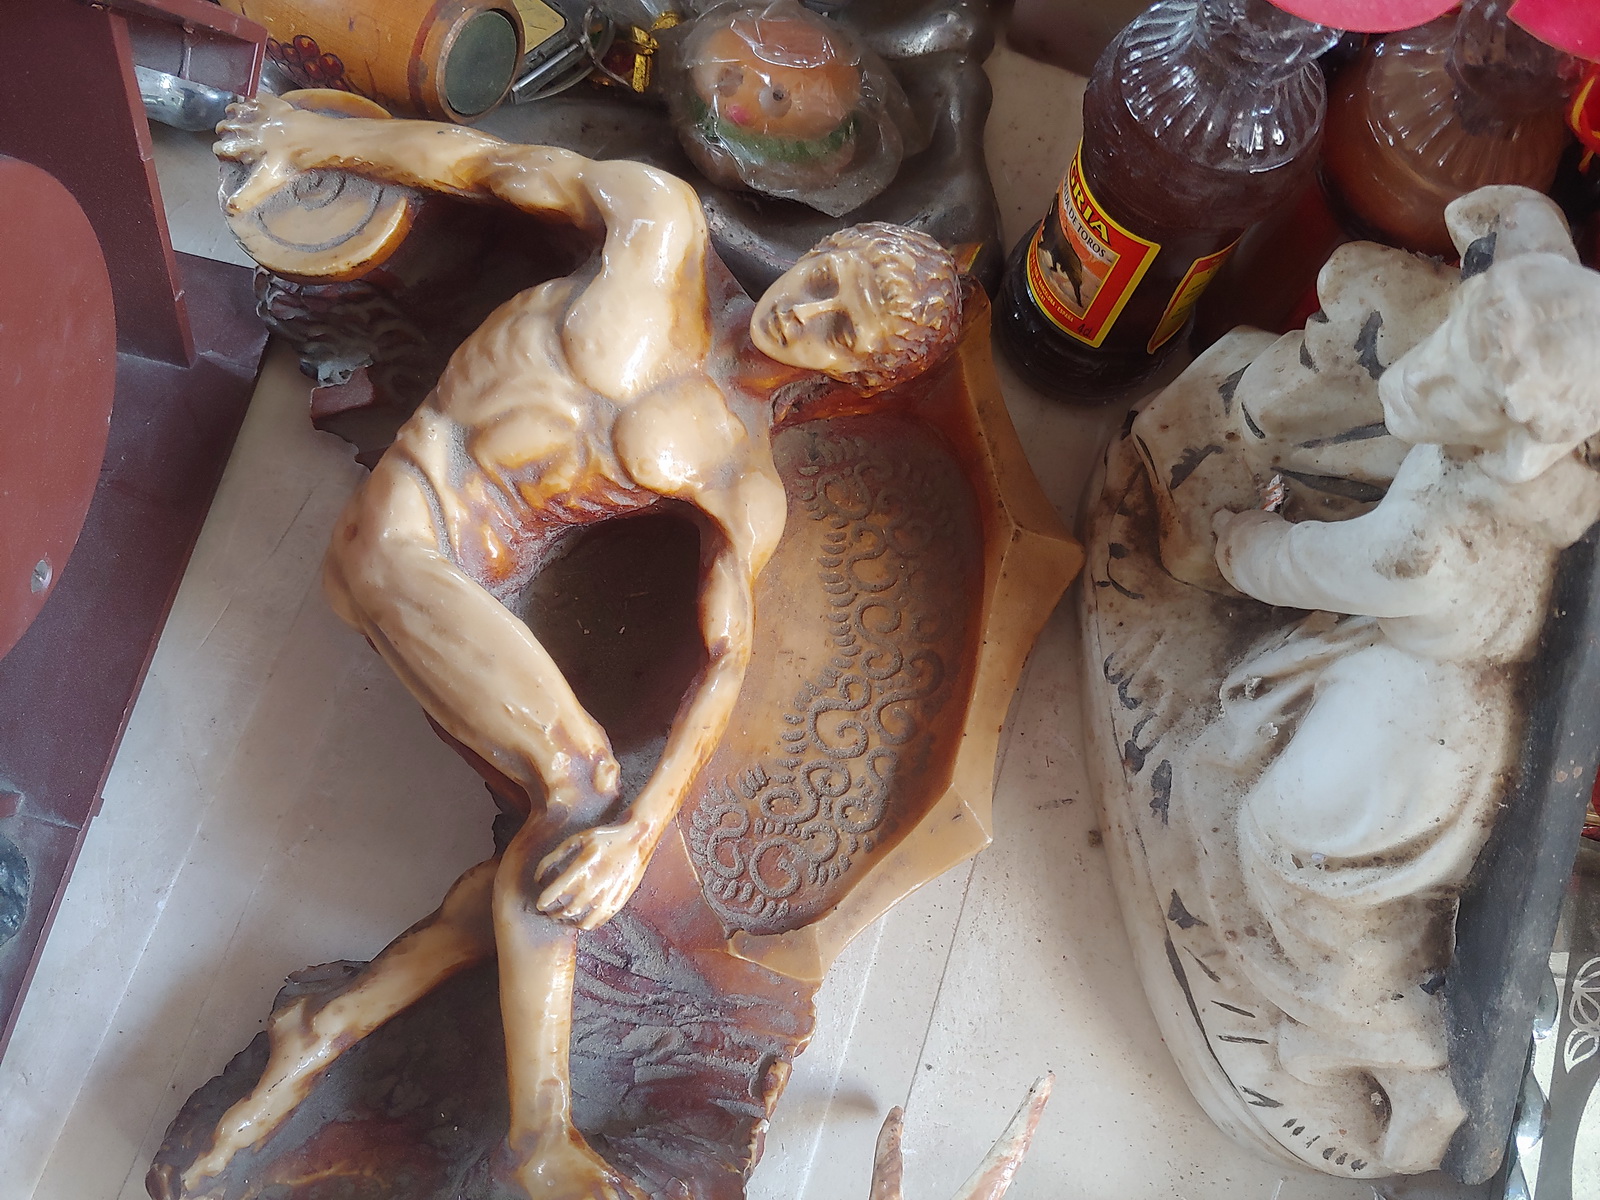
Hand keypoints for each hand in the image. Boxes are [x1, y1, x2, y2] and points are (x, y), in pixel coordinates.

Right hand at [214, 93, 311, 215]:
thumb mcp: (267, 182)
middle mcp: (246, 128)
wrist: (313, 139)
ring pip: (236, 110)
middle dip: (224, 131)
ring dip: (234, 115)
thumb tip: (230, 209)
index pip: (221, 148)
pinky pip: (256, 98)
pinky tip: (253, 104)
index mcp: (243, 146)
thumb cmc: (290, 163)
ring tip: (235, 119)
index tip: (222, 153)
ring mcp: (260, 114)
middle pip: (225, 127)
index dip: (221, 151)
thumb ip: (247, 195)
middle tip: (228, 135)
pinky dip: (251, 101)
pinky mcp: (274, 104)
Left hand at [534, 820, 655, 930]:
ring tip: (563, 917)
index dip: (543, 901)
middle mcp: (595, 885)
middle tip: (549, 911)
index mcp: (582, 868)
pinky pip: (598, 922)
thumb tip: (538, 878)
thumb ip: (554, 857)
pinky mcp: (618, 902)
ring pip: (582, 922)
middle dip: (553, 913)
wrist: (636, 839)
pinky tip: (580, 918)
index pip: (555, 893)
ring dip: (568, 922)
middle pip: (566, 911)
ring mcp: (608, 896)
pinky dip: (585, 924)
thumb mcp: (577, 839)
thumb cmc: (604, 837)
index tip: (540, 903)